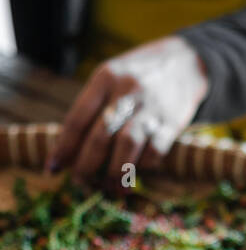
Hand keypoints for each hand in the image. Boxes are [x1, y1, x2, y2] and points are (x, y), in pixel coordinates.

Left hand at [48, 36, 208, 186]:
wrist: (186, 63)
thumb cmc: (139, 75)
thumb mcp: (112, 77)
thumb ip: (94, 106)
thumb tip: (71, 148)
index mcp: (105, 78)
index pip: (78, 118)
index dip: (64, 147)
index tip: (54, 167)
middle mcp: (127, 91)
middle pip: (100, 135)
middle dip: (86, 164)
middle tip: (79, 181)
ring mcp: (151, 107)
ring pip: (127, 145)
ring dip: (115, 171)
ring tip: (109, 186)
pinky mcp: (172, 123)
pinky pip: (154, 151)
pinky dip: (142, 166)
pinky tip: (135, 173)